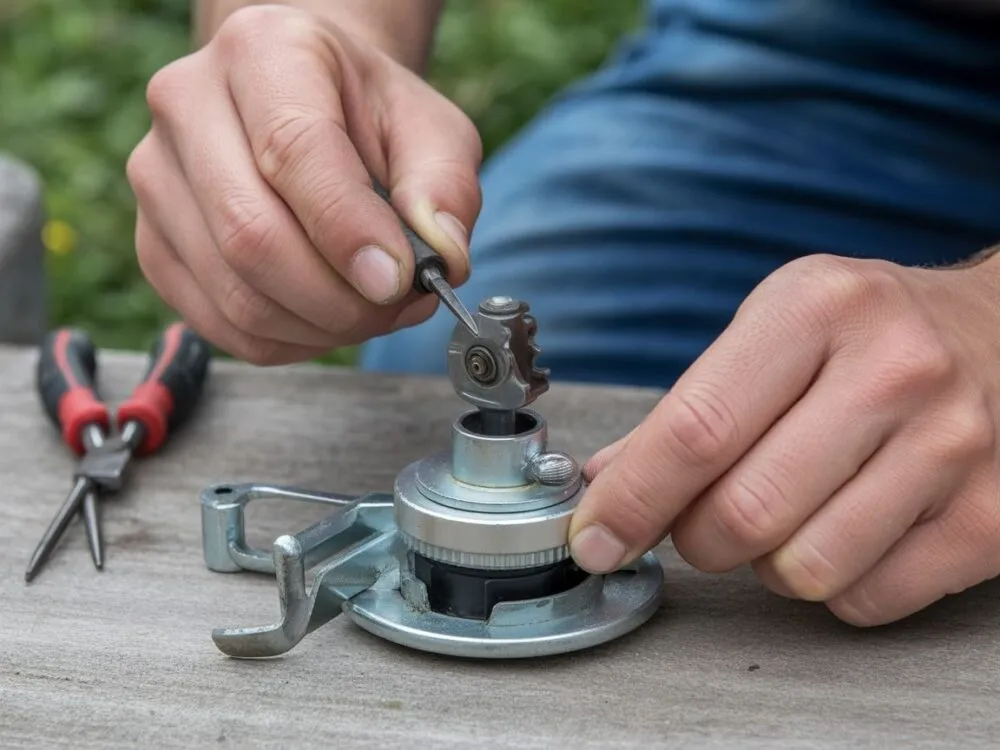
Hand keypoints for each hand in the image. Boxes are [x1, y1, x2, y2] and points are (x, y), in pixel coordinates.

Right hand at [126, 5, 481, 363]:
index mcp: (262, 51)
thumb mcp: (431, 127)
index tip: (398, 280)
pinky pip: (220, 325)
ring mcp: (157, 178)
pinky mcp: (154, 244)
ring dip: (320, 327)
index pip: (292, 150)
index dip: (348, 232)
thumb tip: (441, 258)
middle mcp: (187, 105)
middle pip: (251, 236)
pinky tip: (326, 320)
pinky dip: (287, 341)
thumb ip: (445, 187)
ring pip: (235, 294)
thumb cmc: (367, 114)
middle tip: (397, 305)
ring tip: (371, 310)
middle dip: (340, 299)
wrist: (306, 105)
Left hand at [569, 253, 999, 625]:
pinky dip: (831, 585)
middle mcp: (894, 371)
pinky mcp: (991, 519)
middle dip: (694, 537)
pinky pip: (866, 600)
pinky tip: (845, 531)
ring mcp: (953, 447)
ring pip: (802, 568)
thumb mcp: (776, 328)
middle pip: (744, 511)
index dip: (630, 498)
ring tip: (784, 516)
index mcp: (817, 308)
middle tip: (697, 521)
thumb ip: (690, 405)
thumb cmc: (870, 333)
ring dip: (765, 564)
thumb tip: (606, 482)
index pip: (698, 427)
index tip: (593, 537)